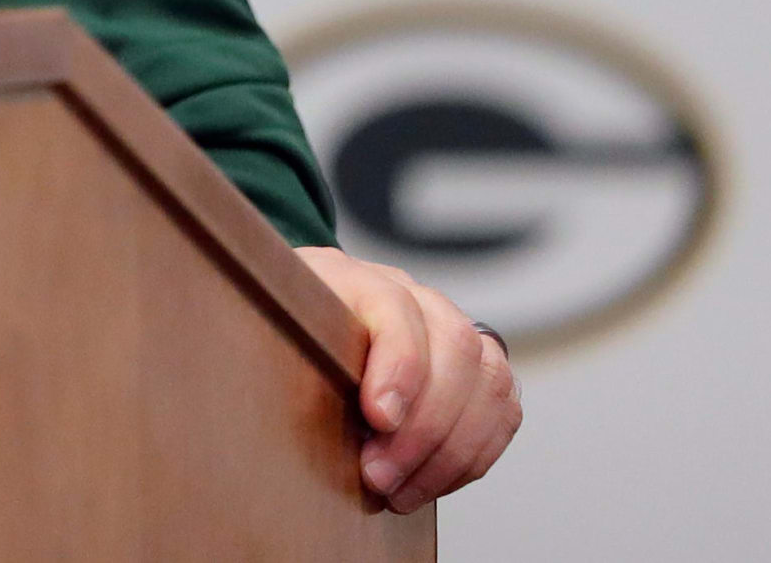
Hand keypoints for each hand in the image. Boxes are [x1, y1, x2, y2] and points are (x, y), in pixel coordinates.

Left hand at [293, 246, 520, 510]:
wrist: (309, 322)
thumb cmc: (287, 335)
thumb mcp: (269, 334)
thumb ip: (279, 349)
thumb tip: (267, 396)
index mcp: (355, 278)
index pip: (395, 306)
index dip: (399, 364)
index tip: (378, 417)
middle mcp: (416, 296)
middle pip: (454, 346)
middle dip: (424, 426)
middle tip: (379, 477)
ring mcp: (455, 329)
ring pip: (488, 380)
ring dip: (451, 451)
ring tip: (400, 491)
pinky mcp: (480, 370)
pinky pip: (503, 410)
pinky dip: (473, 455)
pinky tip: (431, 483)